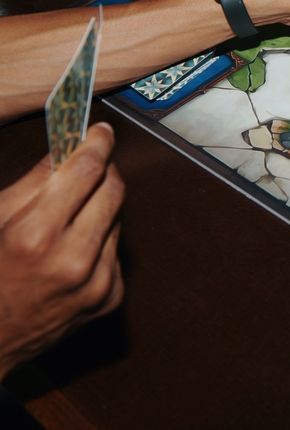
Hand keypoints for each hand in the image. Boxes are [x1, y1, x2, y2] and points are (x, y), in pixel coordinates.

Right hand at [0, 123, 124, 379]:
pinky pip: (115, 250)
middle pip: (113, 190)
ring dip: (99, 207)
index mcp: (36, 238)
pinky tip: (72, 250)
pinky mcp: (110, 297)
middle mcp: (74, 261)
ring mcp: (98, 283)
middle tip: (90, 163)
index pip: (87, 172)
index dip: (97, 144)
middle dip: (103, 170)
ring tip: (67, 218)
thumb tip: (67, 147)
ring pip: (117, 218)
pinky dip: (99, 240)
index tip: (101, 131)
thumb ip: (33, 183)